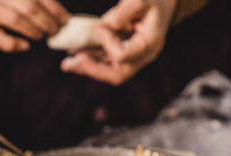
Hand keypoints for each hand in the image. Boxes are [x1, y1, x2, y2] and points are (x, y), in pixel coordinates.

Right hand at [0, 0, 68, 51]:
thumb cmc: (11, 3)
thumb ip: (40, 2)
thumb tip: (63, 17)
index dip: (55, 9)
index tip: (65, 20)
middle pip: (29, 7)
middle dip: (47, 22)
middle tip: (55, 31)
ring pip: (15, 20)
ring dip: (33, 31)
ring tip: (41, 35)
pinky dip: (14, 44)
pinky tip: (25, 45)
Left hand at [60, 0, 175, 84]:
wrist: (165, 3)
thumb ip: (125, 11)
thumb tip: (106, 25)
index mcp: (149, 44)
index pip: (123, 54)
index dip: (108, 43)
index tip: (99, 26)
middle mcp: (141, 56)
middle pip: (117, 74)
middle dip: (93, 69)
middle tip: (71, 62)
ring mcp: (133, 58)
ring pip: (108, 72)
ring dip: (86, 68)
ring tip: (66, 63)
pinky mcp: (123, 54)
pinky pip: (106, 63)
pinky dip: (90, 60)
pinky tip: (72, 55)